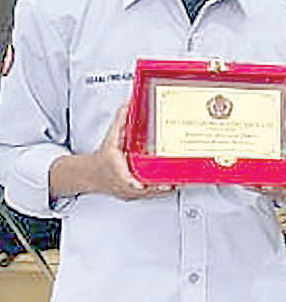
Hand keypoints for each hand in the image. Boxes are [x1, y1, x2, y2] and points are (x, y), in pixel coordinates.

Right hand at [46, 105, 170, 200]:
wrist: (90, 173)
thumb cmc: (102, 158)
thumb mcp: (110, 139)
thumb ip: (119, 123)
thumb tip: (127, 106)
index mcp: (118, 171)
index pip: (128, 181)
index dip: (137, 184)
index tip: (145, 184)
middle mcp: (123, 184)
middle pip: (144, 189)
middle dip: (160, 186)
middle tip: (175, 181)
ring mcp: (128, 192)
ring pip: (148, 194)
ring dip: (162, 189)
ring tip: (178, 182)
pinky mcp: (132, 195)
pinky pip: (148, 195)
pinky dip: (159, 191)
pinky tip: (170, 185)